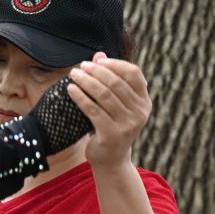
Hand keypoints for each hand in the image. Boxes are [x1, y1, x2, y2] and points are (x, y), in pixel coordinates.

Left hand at [67, 53, 150, 170]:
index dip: (115, 64)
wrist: (111, 160)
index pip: (134, 73)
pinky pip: (93, 110)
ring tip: (73, 75)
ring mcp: (128, 124)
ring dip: (86, 82)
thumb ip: (109, 79)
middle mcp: (140, 112)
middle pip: (116, 83)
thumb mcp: (114, 103)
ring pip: (104, 95)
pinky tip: (70, 90)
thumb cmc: (111, 126)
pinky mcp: (112, 134)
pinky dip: (80, 97)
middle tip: (80, 66)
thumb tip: (99, 54)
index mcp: (144, 101)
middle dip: (96, 71)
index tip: (97, 60)